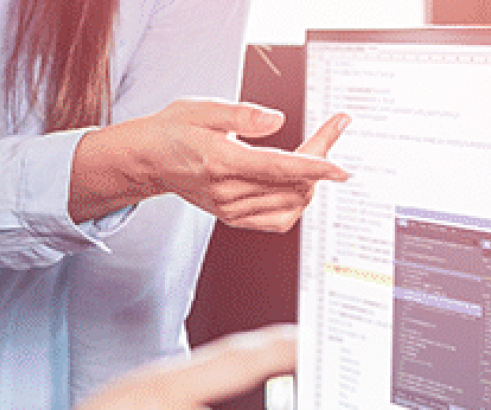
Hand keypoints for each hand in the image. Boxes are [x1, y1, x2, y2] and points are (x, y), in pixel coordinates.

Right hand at [71, 98, 349, 231]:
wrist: (148, 160)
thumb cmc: (173, 130)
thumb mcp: (202, 108)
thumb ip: (242, 115)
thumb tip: (278, 120)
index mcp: (221, 163)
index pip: (279, 169)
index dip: (315, 167)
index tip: (342, 167)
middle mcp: (227, 192)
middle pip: (291, 184)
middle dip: (319, 159)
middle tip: (330, 131)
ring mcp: (230, 209)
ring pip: (290, 204)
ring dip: (310, 182)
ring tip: (314, 157)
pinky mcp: (232, 218)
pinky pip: (277, 220)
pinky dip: (295, 203)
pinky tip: (297, 183)